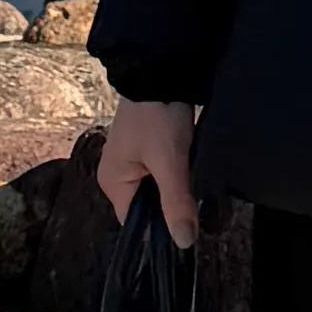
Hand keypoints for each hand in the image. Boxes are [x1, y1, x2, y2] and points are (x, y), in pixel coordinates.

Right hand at [99, 94, 200, 244]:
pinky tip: (191, 172)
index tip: (188, 234)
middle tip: (197, 209)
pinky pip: (162, 175)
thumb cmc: (158, 115)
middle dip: (171, 209)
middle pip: (147, 209)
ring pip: (157, 192)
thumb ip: (176, 202)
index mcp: (113, 183)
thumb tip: (183, 242)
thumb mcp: (169, 161)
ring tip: (195, 188)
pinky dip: (176, 176)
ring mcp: (132, 162)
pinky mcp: (147, 149)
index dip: (160, 232)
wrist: (161, 69)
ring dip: (176, 191)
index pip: (135, 224)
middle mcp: (118, 175)